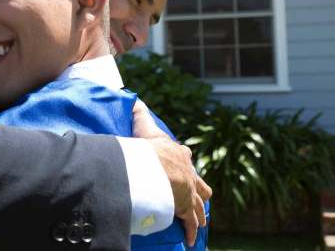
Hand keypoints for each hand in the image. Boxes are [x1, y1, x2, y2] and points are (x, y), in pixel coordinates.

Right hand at [132, 101, 212, 245]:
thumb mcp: (146, 129)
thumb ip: (140, 114)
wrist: (157, 168)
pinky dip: (189, 231)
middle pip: (200, 184)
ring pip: (199, 204)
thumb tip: (134, 99)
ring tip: (200, 221)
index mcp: (180, 156)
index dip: (185, 161)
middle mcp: (189, 174)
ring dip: (199, 213)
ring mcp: (190, 193)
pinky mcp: (186, 209)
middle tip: (198, 197)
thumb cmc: (151, 150)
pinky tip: (190, 239)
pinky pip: (189, 223)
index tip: (184, 163)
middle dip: (199, 190)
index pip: (185, 157)